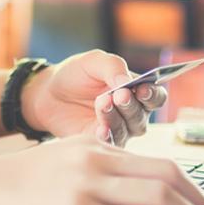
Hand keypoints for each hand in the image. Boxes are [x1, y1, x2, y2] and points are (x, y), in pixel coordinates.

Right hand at [0, 134, 203, 204]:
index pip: (161, 164)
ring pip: (155, 197)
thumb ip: (94, 166)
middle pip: (167, 177)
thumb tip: (135, 198)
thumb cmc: (8, 184)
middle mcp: (95, 160)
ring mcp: (85, 185)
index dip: (193, 191)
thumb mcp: (59, 159)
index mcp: (95, 148)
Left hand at [22, 50, 167, 146]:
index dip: (152, 94)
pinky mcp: (101, 141)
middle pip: (142, 115)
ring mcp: (118, 129)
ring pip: (128, 130)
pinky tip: (101, 129)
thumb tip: (129, 82)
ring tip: (102, 103)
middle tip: (119, 95)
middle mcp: (131, 113)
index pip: (156, 96)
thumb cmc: (76, 74)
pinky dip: (108, 136)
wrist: (48, 92)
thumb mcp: (94, 61)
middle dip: (131, 105)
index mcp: (135, 90)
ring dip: (117, 117)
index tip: (141, 89)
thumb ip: (113, 67)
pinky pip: (111, 143)